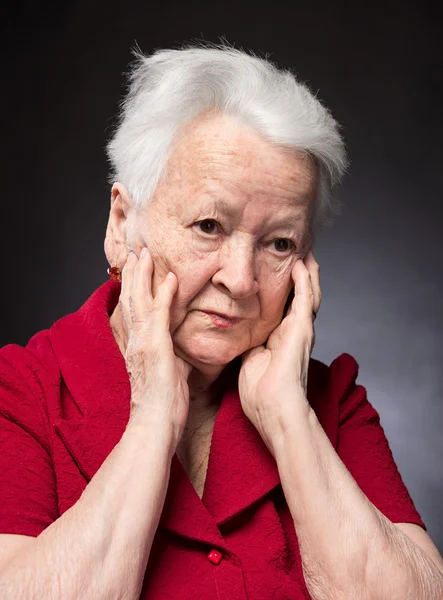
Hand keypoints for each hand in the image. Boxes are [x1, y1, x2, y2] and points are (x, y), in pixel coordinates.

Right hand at [118, 248, 192, 448]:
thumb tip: (183, 351)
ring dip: (142, 275)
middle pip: (130, 299)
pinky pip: (160, 313)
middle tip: (136, 252)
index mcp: (137, 346)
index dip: (133, 288)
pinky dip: (164, 293)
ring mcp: (143, 342)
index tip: (135, 269)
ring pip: (138, 300)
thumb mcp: (170, 374)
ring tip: (145, 254)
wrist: (157, 423)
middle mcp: (135, 340)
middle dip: (133, 274)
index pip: (132, 310)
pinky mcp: (156, 345)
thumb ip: (174, 357)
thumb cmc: (165, 405)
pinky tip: (170, 277)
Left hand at [238, 250, 320, 456]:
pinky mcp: (302, 330)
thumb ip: (250, 344)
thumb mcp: (251, 360)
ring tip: (305, 253)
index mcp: (282, 338)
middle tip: (298, 255)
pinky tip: (301, 264)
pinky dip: (305, 280)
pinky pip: (305, 298)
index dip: (285, 288)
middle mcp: (295, 332)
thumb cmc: (261, 393)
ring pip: (309, 293)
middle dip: (301, 276)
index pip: (286, 306)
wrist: (273, 408)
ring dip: (308, 272)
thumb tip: (238, 334)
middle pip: (301, 296)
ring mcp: (301, 330)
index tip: (279, 271)